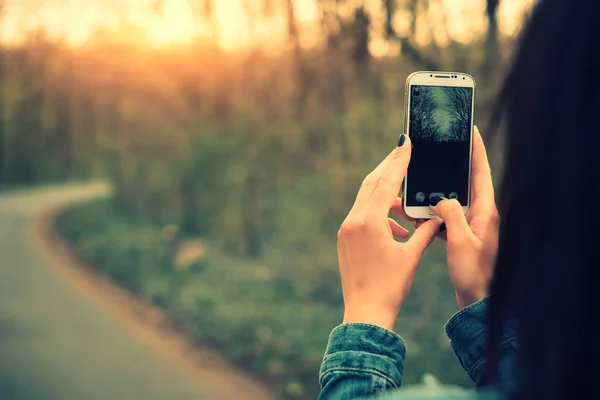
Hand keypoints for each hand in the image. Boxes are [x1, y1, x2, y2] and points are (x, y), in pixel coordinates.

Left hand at [337, 135, 442, 330]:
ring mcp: (346, 229)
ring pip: (366, 200)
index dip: (398, 161)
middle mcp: (353, 221)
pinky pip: (362, 216)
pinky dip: (379, 215)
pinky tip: (396, 230)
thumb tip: (437, 217)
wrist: (365, 311)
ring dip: (386, 198)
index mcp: (369, 221)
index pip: (386, 183)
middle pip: (371, 184)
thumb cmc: (390, 286)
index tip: (405, 142)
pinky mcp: (344, 238)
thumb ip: (425, 232)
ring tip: (407, 209)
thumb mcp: (412, 256)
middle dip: (388, 169)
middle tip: (403, 154)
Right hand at [428, 127, 499, 308]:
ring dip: (440, 192)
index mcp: (485, 211)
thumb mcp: (460, 240)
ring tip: (424, 183)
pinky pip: (447, 216)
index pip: (481, 173)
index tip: (471, 130)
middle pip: (467, 182)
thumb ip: (450, 214)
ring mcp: (472, 225)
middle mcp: (481, 214)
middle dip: (455, 165)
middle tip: (442, 149)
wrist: (477, 299)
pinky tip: (421, 215)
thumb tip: (438, 198)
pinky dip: (435, 213)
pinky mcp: (463, 236)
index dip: (477, 150)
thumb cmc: (474, 273)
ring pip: (454, 200)